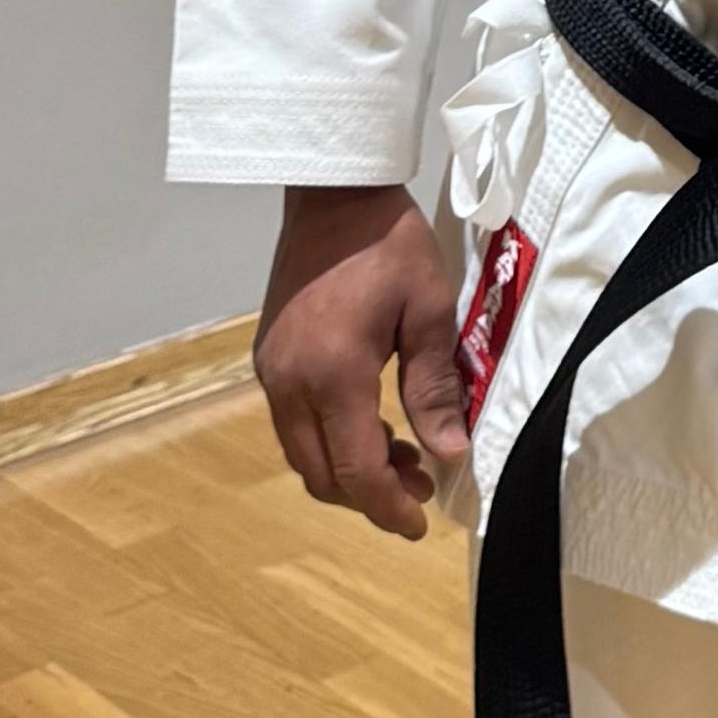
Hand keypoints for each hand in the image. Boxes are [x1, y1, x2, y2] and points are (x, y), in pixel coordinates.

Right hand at [255, 182, 467, 538]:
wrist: (331, 192)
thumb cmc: (389, 243)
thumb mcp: (430, 310)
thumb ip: (434, 387)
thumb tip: (449, 454)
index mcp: (333, 374)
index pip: (355, 471)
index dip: (387, 508)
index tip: (419, 525)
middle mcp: (289, 383)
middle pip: (321, 475)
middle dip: (370, 496)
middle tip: (420, 488)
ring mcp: (271, 372)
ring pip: (303, 454)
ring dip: (349, 469)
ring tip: (403, 456)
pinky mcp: (268, 358)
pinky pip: (294, 424)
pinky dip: (330, 440)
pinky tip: (370, 423)